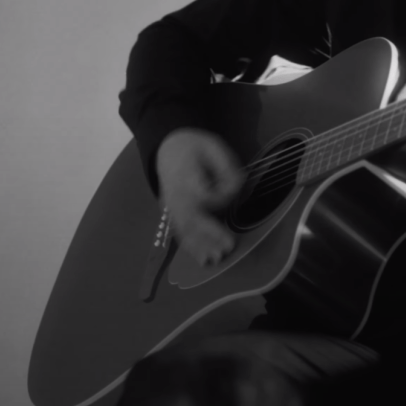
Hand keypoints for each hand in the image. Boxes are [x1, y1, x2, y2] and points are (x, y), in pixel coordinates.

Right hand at [157, 127, 243, 265]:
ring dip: (200, 247)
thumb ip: (226, 165)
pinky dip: (192, 248)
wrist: (167, 149)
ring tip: (216, 260)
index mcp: (185, 174)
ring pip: (184, 230)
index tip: (235, 187)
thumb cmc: (194, 146)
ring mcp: (171, 206)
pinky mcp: (172, 214)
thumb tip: (238, 184)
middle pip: (190, 218)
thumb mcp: (213, 145)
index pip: (203, 192)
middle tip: (229, 246)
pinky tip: (203, 260)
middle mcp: (175, 194)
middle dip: (209, 234)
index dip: (220, 196)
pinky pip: (181, 233)